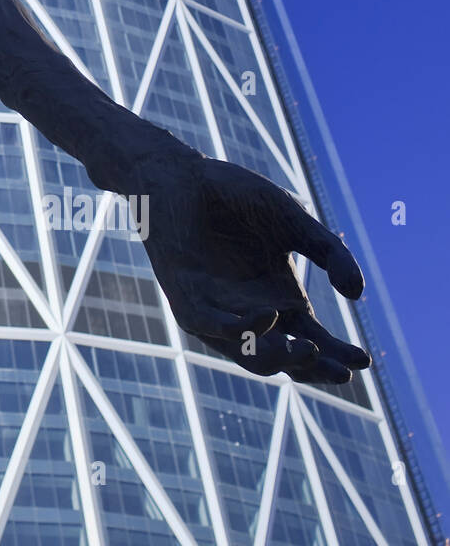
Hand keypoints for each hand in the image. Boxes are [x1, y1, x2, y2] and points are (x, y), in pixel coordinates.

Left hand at [129, 150, 370, 383]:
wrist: (182, 174)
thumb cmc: (236, 198)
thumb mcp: (295, 223)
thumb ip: (331, 253)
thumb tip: (357, 294)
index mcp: (279, 300)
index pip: (312, 341)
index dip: (338, 356)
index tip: (363, 362)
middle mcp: (249, 312)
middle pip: (285, 359)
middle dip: (313, 369)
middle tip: (341, 371)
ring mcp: (217, 310)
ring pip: (249, 355)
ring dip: (280, 358)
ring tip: (309, 350)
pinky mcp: (186, 298)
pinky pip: (210, 326)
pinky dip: (238, 329)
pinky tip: (268, 317)